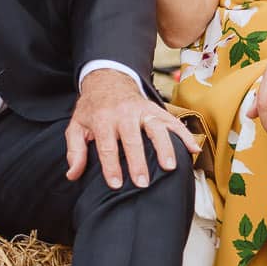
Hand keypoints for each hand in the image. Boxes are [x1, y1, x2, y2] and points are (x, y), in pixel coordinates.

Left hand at [65, 67, 199, 188]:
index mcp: (103, 119)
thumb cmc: (92, 109)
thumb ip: (75, 150)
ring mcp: (143, 110)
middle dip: (138, 161)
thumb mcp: (77, 126)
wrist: (108, 81)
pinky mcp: (157, 109)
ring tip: (169, 167)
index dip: (111, 166)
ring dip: (164, 147)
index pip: (107, 145)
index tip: (115, 184)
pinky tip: (193, 150)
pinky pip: (173, 122)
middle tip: (142, 182)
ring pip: (156, 128)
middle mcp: (124, 113)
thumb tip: (73, 174)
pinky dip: (185, 135)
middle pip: (132, 139)